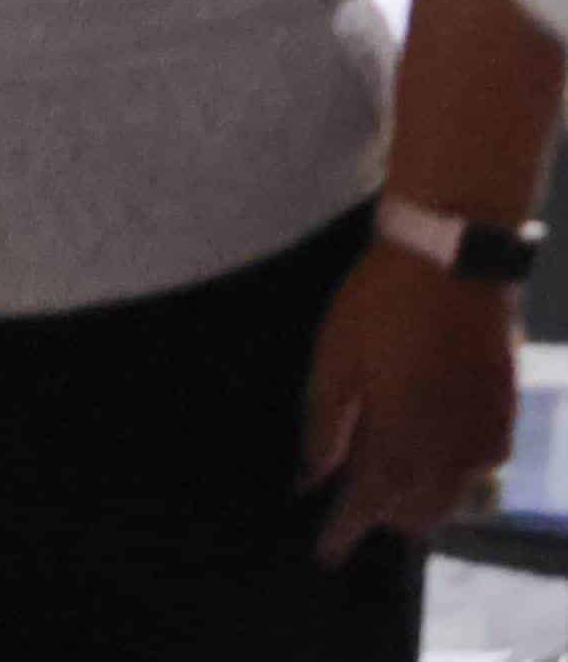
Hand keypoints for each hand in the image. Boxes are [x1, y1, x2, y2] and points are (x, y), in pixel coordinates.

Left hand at [302, 239, 521, 563]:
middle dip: (385, 516)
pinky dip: (456, 477)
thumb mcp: (334, 359)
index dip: (344, 531)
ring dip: (423, 500)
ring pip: (456, 498)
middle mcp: (449, 449)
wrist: (453, 263)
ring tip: (389, 480)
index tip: (325, 554)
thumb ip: (324, 425)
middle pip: (419, 511)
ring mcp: (486, 436)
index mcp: (399, 436)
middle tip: (353, 503)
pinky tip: (434, 456)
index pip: (368, 502)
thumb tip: (310, 479)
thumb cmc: (379, 305)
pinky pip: (483, 470)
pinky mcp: (507, 416)